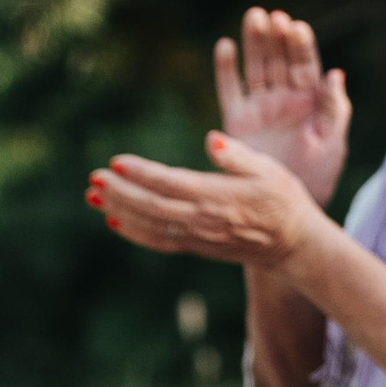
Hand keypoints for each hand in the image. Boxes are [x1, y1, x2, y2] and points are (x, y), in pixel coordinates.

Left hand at [89, 132, 328, 270]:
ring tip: (92, 196)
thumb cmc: (283, 200)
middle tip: (93, 178)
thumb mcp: (270, 169)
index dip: (141, 174)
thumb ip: (238, 155)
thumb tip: (211, 139)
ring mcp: (197, 237)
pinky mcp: (195, 246)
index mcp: (218, 196)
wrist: (293, 244)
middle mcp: (202, 219)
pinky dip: (132, 232)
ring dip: (117, 210)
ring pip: (148, 224)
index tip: (116, 161)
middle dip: (118, 192)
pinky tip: (114, 220)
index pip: (170, 184)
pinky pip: (157, 241)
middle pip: (150, 206)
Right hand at [213, 8, 349, 206]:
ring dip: (253, 43)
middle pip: (278, 61)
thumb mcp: (333, 142)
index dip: (300, 46)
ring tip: (252, 18)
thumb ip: (334, 108)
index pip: (306, 66)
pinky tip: (225, 46)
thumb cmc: (318, 175)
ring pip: (255, 69)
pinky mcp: (237, 120)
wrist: (288, 207)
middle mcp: (285, 99)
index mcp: (311, 102)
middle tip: (268, 15)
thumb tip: (336, 73)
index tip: (295, 26)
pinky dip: (226, 68)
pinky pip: (230, 89)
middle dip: (274, 38)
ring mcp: (261, 108)